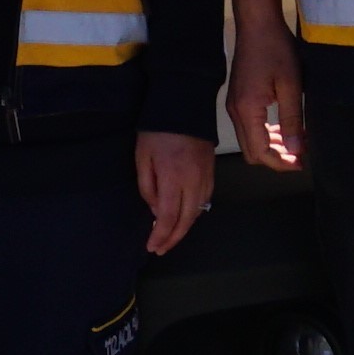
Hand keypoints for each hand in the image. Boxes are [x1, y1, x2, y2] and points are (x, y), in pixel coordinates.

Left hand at [134, 129, 215, 256]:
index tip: (152, 246)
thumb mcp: (142, 158)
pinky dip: (195, 212)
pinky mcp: (211, 171)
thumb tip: (157, 211)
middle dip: (173, 238)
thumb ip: (148, 187)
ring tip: (171, 236)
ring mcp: (205, 176)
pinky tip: (186, 215)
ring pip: (198, 211)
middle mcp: (193, 181)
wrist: (184, 106)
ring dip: (185, 227)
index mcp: (173, 177)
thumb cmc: (157, 131)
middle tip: (160, 248)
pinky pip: (206, 199)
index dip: (161, 236)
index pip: (169, 217)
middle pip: (187, 220)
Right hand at [226, 33, 306, 174]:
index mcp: (247, 110)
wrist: (258, 24)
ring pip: (250, 140)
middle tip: (300, 156)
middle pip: (252, 151)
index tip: (301, 163)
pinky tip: (284, 128)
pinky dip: (266, 133)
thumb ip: (292, 120)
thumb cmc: (276, 49)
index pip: (260, 152)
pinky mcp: (238, 98)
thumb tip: (295, 150)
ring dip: (272, 146)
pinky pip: (250, 127)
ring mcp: (235, 105)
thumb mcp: (291, 85)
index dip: (281, 163)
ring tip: (296, 143)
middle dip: (276, 158)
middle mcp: (236, 111)